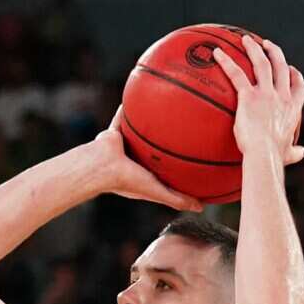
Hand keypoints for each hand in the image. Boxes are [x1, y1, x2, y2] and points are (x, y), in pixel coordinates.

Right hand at [88, 108, 202, 211]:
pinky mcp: (112, 135)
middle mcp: (131, 161)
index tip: (188, 160)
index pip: (160, 171)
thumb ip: (177, 199)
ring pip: (137, 134)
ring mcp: (121, 148)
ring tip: (159, 112)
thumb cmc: (127, 180)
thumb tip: (201, 208)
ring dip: (145, 125)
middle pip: (150, 151)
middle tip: (178, 133)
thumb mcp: (157, 192)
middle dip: (161, 144)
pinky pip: (121, 118)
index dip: (172, 167)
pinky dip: (126, 110)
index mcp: (141, 175)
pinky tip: (138, 95)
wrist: (101, 166)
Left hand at [213, 37, 303, 163]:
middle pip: (281, 67)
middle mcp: (283, 96)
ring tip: (245, 39)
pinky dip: (227, 62)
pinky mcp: (249, 96)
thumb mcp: (288, 153)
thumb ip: (294, 151)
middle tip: (266, 44)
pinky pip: (236, 74)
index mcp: (293, 109)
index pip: (298, 87)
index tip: (290, 68)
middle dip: (274, 53)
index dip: (294, 75)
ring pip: (262, 64)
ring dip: (254, 49)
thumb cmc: (274, 157)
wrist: (264, 154)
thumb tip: (301, 153)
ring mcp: (267, 94)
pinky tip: (217, 53)